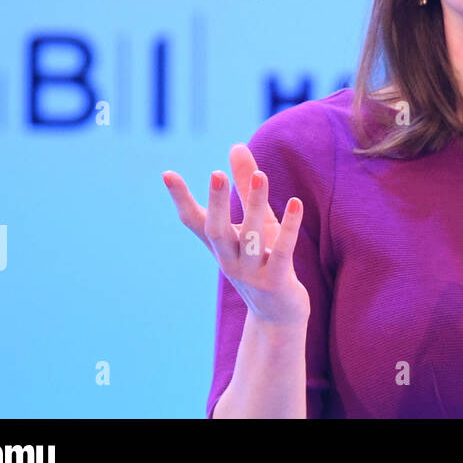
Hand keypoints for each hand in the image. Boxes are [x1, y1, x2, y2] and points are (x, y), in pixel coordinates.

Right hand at [162, 143, 310, 327]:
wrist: (278, 316)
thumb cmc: (266, 259)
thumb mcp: (257, 221)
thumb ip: (246, 184)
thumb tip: (236, 146)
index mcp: (220, 246)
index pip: (195, 221)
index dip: (181, 199)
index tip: (167, 174)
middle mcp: (229, 260)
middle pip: (217, 231)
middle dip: (218, 203)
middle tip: (216, 174)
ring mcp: (251, 273)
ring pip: (251, 238)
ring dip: (256, 207)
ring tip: (261, 175)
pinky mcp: (276, 282)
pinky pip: (282, 252)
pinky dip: (289, 228)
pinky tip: (295, 203)